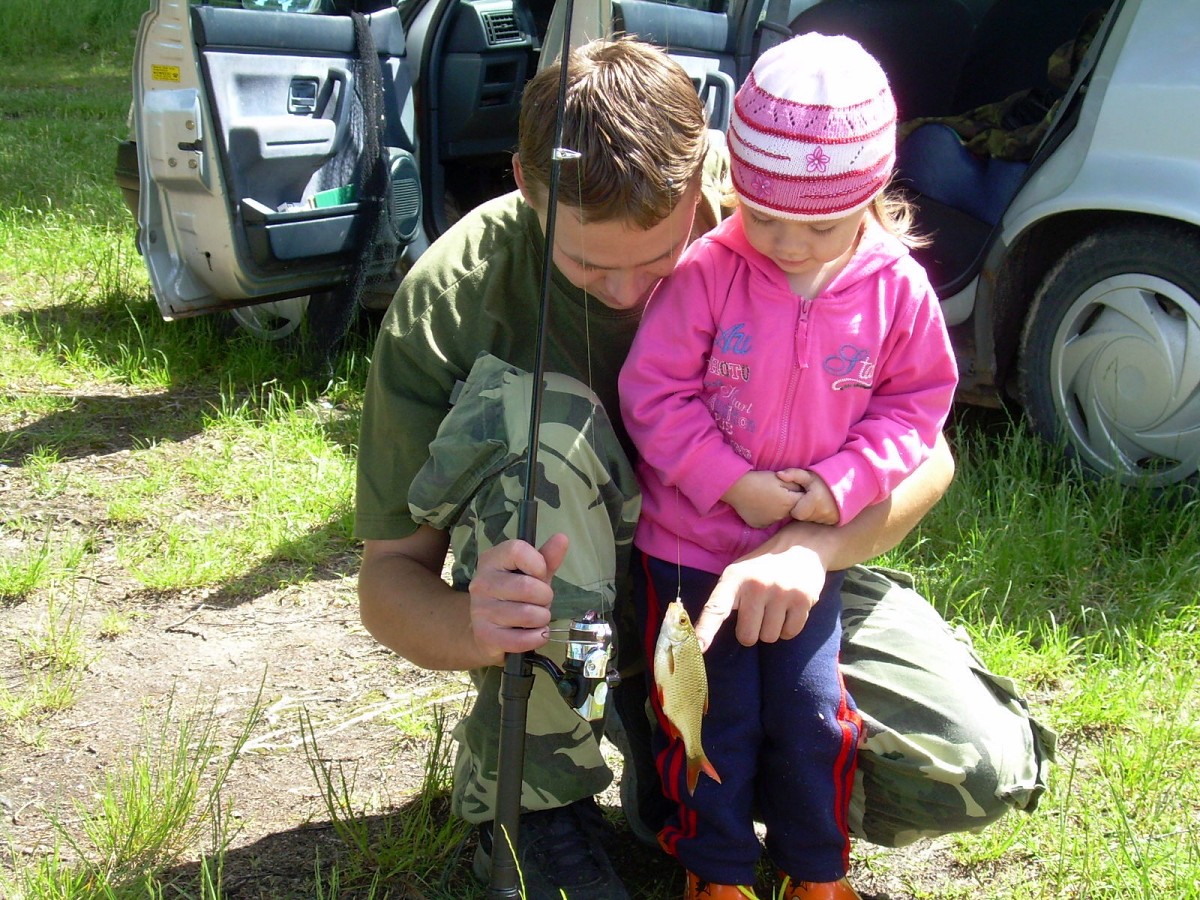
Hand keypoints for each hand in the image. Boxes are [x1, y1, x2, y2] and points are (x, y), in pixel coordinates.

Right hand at [468, 533, 568, 664]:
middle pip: (527, 587)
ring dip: (542, 619)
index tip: (539, 574)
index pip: (517, 551)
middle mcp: (481, 582)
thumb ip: (547, 557)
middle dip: (545, 597)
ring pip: (528, 615)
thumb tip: (562, 538)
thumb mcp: (532, 574)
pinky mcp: (485, 635)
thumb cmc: (515, 596)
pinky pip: (522, 640)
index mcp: (491, 560)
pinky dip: (537, 638)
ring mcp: (480, 610)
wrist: (489, 629)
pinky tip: (535, 633)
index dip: (538, 564)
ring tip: (536, 618)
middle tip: (541, 602)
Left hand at [692, 539, 826, 650]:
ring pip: (769, 638)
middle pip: (747, 636)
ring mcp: (781, 592)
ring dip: (771, 629)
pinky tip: (788, 610)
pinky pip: (789, 634)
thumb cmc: (763, 567)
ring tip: (775, 607)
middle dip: (751, 631)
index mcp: (734, 578)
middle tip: (758, 612)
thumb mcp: (739, 574)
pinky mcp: (802, 600)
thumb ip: (726, 599)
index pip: (716, 608)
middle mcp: (756, 585)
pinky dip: (788, 628)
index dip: (706, 630)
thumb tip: (707, 637)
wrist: (802, 546)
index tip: (699, 647)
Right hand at [721, 470, 801, 528]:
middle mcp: (782, 516)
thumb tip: (805, 489)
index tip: (791, 488)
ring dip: (777, 509)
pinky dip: (766, 514)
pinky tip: (759, 506)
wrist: (737, 487)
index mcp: (789, 503)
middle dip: (788, 502)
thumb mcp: (780, 478)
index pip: (802, 501)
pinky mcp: (759, 525)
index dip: (798, 493)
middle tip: (776, 492)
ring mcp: (770, 522)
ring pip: (779, 516)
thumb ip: (795, 484)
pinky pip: (767, 520)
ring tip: (766, 498)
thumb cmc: (759, 480)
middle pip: (791, 510)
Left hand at [777, 469, 839, 524]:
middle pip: (803, 518)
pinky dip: (818, 516)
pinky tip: (821, 507)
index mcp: (814, 501)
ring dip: (810, 514)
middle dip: (802, 510)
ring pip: (811, 521)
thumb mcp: (808, 475)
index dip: (795, 506)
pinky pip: (820, 522)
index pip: (796, 513)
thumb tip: (778, 475)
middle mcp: (822, 512)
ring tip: (814, 503)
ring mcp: (829, 519)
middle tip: (807, 500)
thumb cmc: (824, 480)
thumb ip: (793, 474)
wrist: (847, 484)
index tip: (800, 498)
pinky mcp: (834, 522)